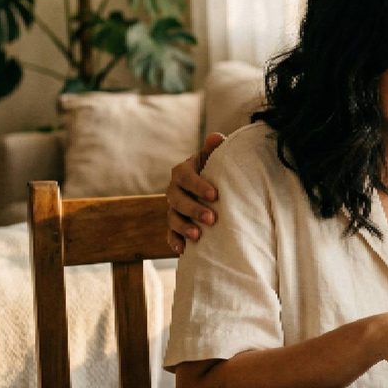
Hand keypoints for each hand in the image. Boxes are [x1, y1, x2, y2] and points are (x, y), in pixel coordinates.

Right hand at [166, 132, 226, 252]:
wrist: (215, 191)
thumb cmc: (217, 172)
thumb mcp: (216, 160)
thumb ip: (216, 149)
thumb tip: (216, 137)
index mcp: (184, 171)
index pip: (185, 176)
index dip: (198, 185)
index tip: (215, 195)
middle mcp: (175, 189)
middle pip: (177, 199)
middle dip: (193, 209)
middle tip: (212, 219)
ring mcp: (173, 208)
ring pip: (172, 217)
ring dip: (184, 227)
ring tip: (198, 236)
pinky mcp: (175, 225)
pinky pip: (170, 234)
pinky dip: (174, 241)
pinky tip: (182, 250)